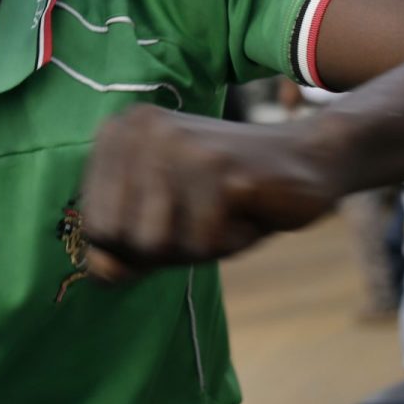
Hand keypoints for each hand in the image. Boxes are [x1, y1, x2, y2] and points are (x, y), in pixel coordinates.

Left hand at [78, 108, 338, 279]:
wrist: (308, 158)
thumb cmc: (228, 195)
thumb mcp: (167, 222)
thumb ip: (125, 248)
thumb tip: (100, 274)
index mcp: (117, 134)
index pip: (95, 227)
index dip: (134, 246)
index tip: (172, 220)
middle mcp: (139, 129)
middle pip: (124, 238)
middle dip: (167, 248)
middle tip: (202, 217)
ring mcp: (179, 145)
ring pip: (160, 244)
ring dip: (199, 246)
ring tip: (223, 212)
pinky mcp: (219, 169)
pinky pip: (203, 243)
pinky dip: (230, 242)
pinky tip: (248, 210)